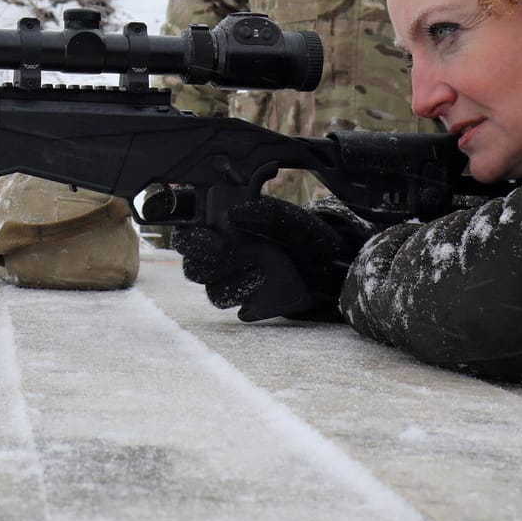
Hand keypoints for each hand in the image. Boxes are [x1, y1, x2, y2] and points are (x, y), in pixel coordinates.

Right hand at [169, 195, 377, 320]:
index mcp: (223, 231)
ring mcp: (235, 283)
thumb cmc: (304, 235)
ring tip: (259, 272)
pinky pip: (237, 308)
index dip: (192, 239)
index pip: (188, 235)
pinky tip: (266, 286)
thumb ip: (263, 212)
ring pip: (212, 291)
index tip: (215, 240)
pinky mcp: (251, 304)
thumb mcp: (288, 217)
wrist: (333, 265)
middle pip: (193, 268)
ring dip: (231, 282)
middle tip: (227, 252)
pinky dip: (248, 299)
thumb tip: (234, 214)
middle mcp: (223, 259)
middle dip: (208, 262)